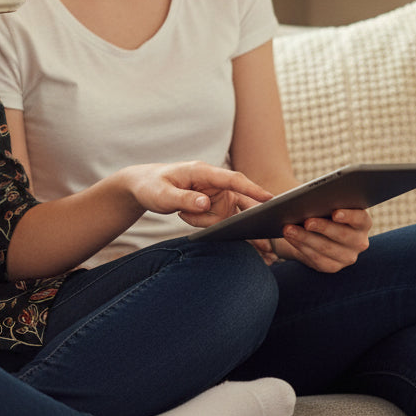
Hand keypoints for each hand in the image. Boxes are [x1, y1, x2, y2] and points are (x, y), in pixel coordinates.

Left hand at [120, 161, 272, 223]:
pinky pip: (218, 222)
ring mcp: (216, 195)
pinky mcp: (214, 206)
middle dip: (249, 220)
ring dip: (206, 223)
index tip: (271, 199)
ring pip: (225, 217)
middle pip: (239, 201)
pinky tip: (187, 218)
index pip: (233, 179)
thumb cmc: (152, 185)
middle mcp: (214, 183)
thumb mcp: (163, 194)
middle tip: (264, 244)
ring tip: (181, 214)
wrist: (144, 186)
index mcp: (203, 171)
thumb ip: (184, 199)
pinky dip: (206, 225)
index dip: (253, 189)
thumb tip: (205, 203)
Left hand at [276, 207, 371, 272]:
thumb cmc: (321, 209)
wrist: (314, 230)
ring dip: (305, 238)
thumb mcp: (324, 203)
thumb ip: (322, 199)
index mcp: (362, 222)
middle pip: (342, 235)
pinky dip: (301, 246)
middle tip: (306, 221)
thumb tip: (303, 198)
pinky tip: (290, 238)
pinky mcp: (333, 266)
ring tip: (288, 229)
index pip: (361, 218)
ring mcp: (347, 256)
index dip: (349, 216)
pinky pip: (317, 258)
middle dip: (322, 227)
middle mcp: (359, 241)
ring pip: (326, 248)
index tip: (335, 213)